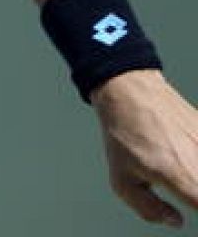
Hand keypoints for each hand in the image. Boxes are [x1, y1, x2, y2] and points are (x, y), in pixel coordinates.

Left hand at [91, 70, 197, 225]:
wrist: (130, 91)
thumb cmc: (123, 135)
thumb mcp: (121, 179)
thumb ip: (148, 208)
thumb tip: (176, 221)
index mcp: (180, 175)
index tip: (190, 204)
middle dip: (197, 192)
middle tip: (187, 190)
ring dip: (196, 175)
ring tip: (182, 170)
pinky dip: (197, 155)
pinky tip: (185, 151)